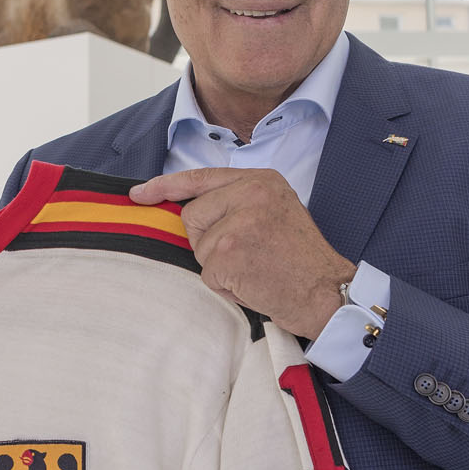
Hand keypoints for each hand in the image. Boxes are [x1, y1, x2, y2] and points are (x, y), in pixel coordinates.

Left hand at [129, 169, 354, 340]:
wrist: (327, 292)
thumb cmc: (301, 260)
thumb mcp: (275, 212)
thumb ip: (238, 202)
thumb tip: (190, 210)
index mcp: (261, 180)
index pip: (202, 177)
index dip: (166, 185)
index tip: (141, 193)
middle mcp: (251, 193)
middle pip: (192, 216)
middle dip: (208, 243)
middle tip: (247, 255)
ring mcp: (239, 222)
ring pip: (198, 248)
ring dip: (220, 268)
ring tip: (255, 270)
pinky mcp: (230, 252)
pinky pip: (207, 274)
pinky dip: (226, 287)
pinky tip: (254, 284)